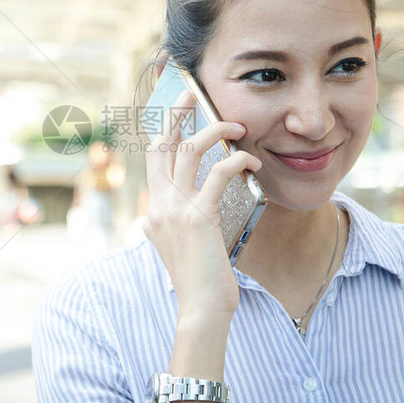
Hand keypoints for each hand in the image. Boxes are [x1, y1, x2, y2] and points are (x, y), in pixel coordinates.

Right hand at [143, 87, 262, 321]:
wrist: (201, 308)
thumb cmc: (198, 278)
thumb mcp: (176, 244)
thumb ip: (171, 220)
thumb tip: (180, 205)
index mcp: (152, 209)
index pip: (152, 157)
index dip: (162, 128)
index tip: (175, 109)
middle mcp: (158, 204)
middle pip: (162, 143)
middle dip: (176, 113)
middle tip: (192, 94)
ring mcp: (175, 209)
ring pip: (189, 151)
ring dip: (215, 131)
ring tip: (237, 126)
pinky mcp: (198, 217)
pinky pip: (217, 174)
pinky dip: (237, 161)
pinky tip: (251, 162)